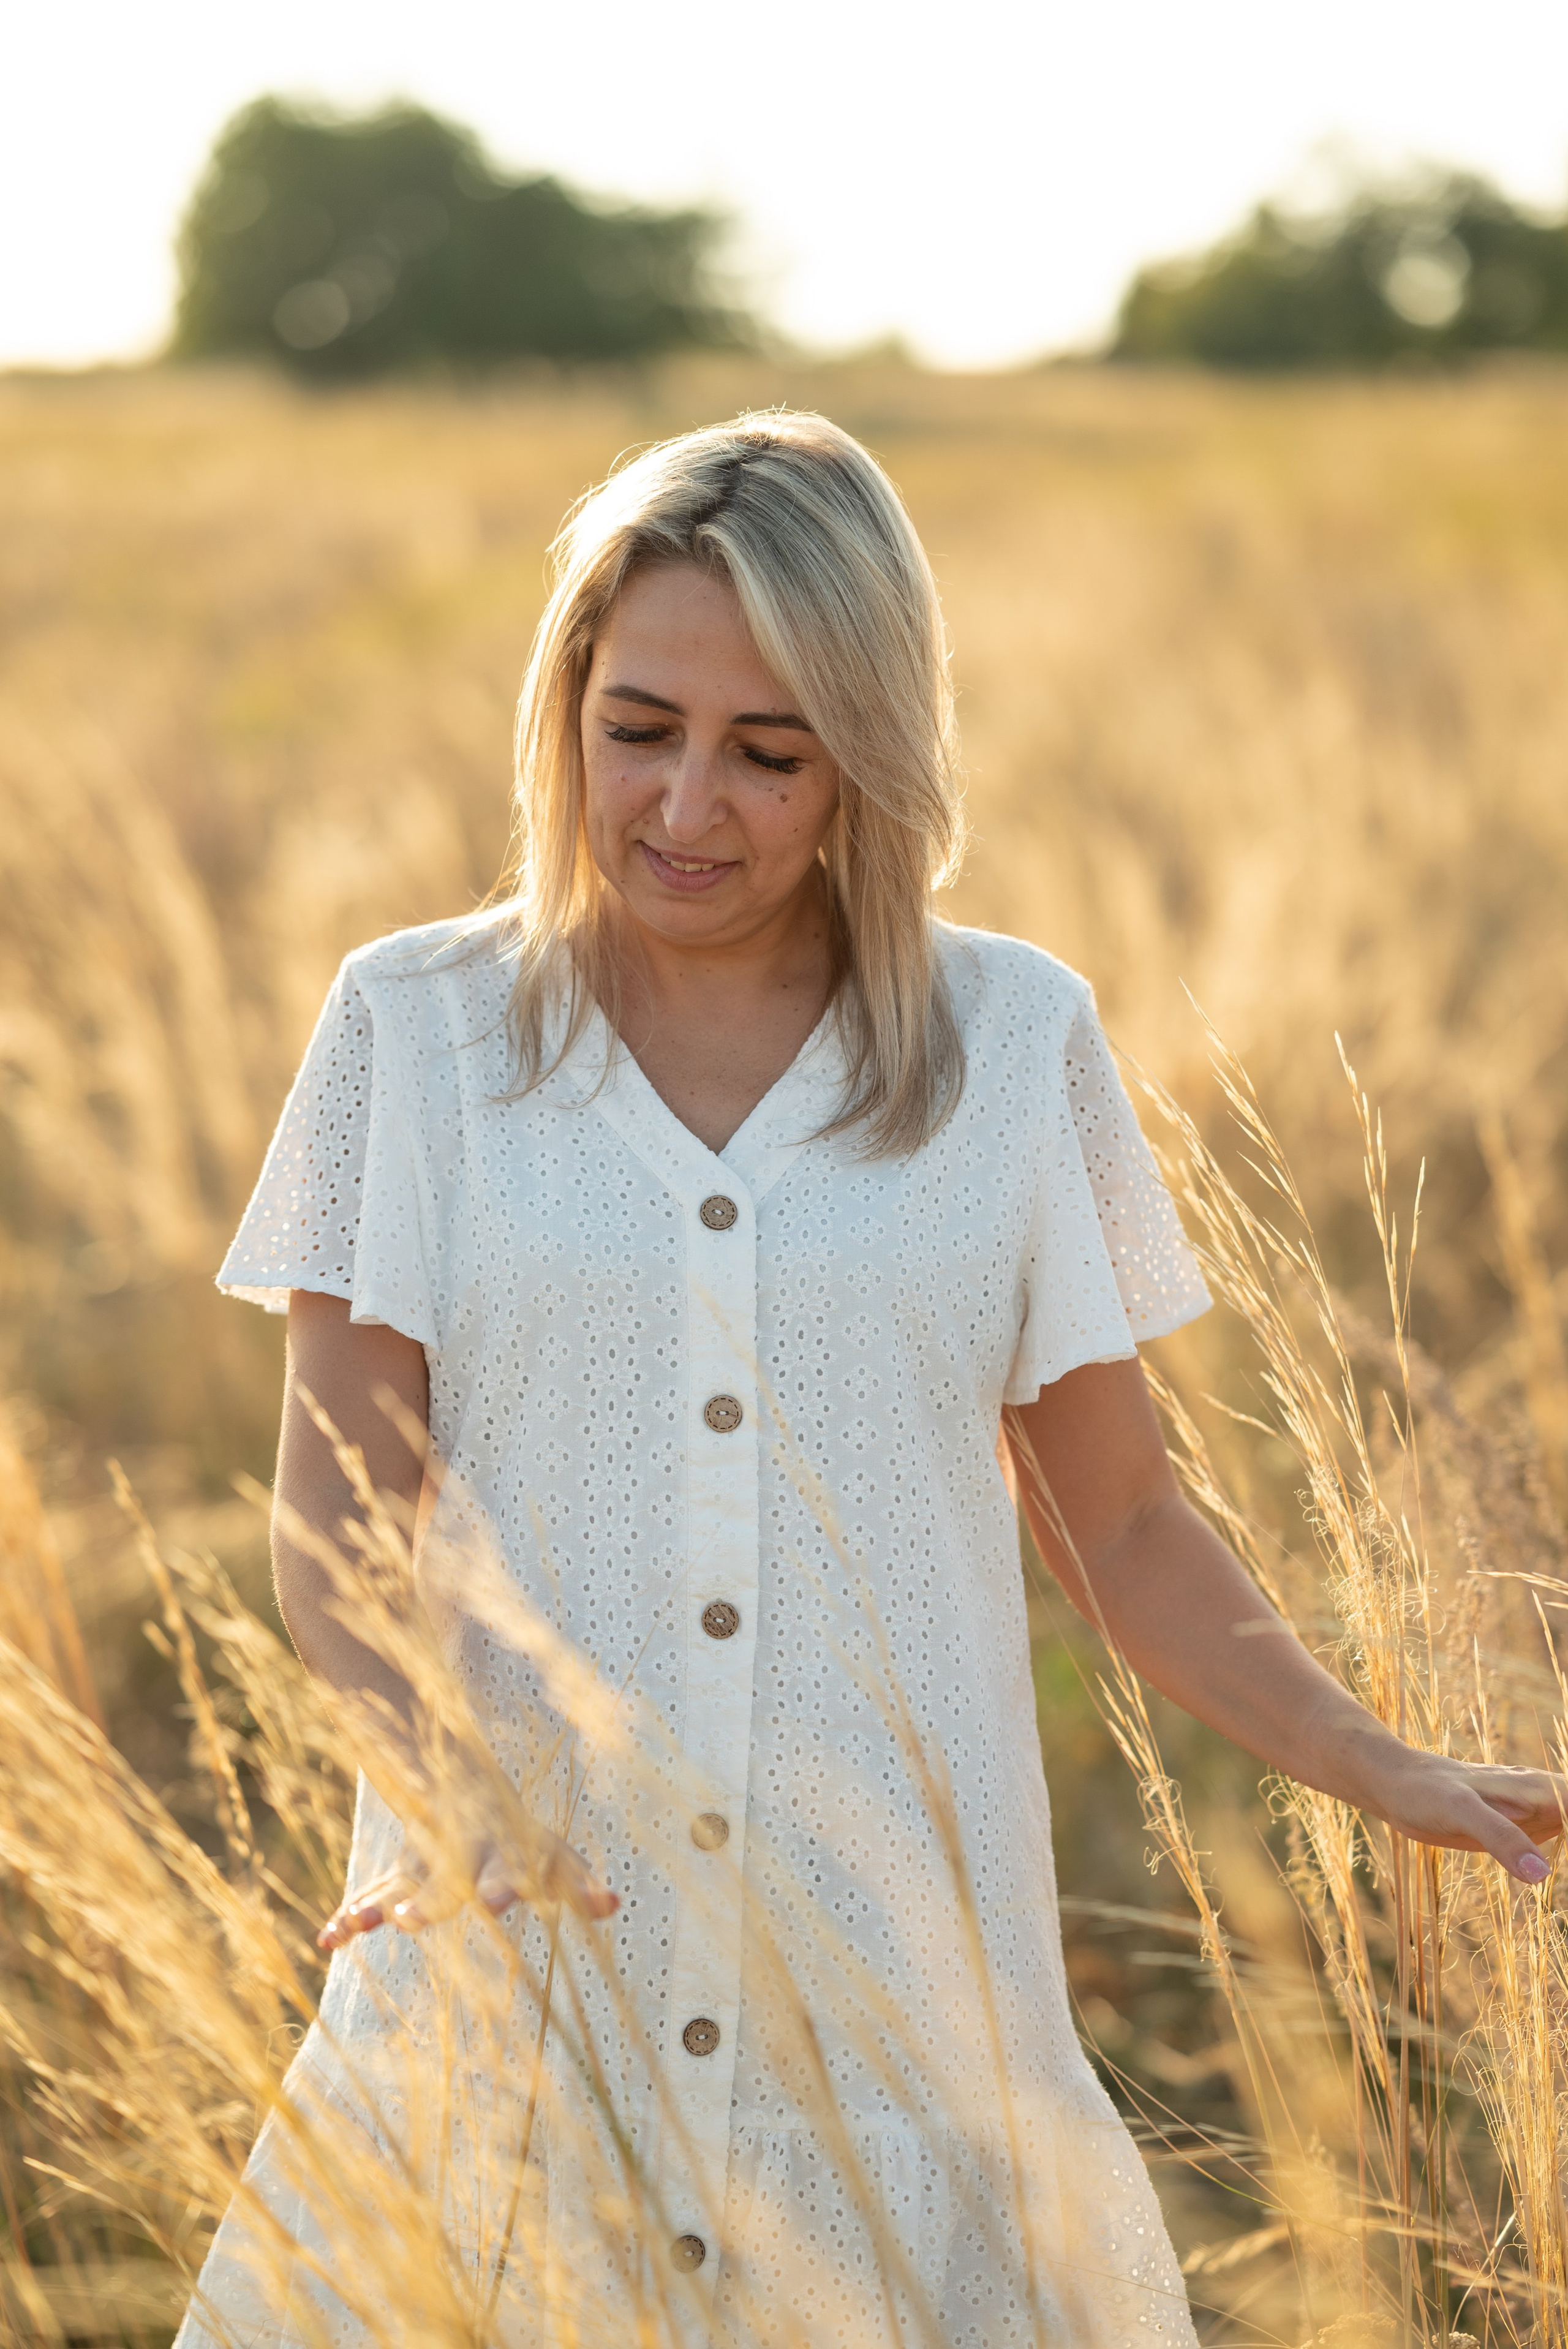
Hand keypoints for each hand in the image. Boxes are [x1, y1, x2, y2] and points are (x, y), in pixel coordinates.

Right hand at [318, 1829, 617, 1948]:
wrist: (463, 1784)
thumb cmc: (519, 1837)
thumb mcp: (552, 1857)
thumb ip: (580, 1882)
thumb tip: (614, 1904)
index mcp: (503, 1852)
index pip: (510, 1866)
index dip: (507, 1883)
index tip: (498, 1902)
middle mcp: (461, 1855)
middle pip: (447, 1879)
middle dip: (434, 1900)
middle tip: (416, 1922)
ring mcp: (425, 1863)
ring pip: (401, 1884)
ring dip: (382, 1905)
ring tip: (367, 1925)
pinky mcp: (399, 1877)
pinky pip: (371, 1896)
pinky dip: (350, 1916)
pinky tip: (331, 1940)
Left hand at [1349, 1738, 1565, 1884]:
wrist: (1395, 1783)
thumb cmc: (1425, 1791)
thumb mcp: (1460, 1812)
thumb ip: (1501, 1839)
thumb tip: (1542, 1875)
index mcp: (1541, 1790)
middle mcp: (1547, 1798)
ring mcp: (1538, 1812)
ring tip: (1565, 1883)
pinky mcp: (1523, 1828)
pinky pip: (1563, 1836)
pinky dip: (1567, 1851)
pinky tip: (1552, 1874)